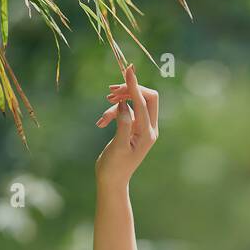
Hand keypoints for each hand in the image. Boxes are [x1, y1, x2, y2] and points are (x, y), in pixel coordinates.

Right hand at [95, 63, 158, 186]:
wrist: (111, 181)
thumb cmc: (114, 167)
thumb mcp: (118, 147)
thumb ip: (124, 125)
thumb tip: (124, 105)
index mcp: (148, 133)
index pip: (144, 102)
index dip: (135, 85)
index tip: (128, 69)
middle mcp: (148, 128)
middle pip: (146, 97)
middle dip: (128, 92)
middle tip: (110, 93)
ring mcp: (141, 128)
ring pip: (133, 103)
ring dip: (117, 103)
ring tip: (103, 115)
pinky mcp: (132, 128)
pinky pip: (125, 111)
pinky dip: (112, 112)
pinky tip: (101, 122)